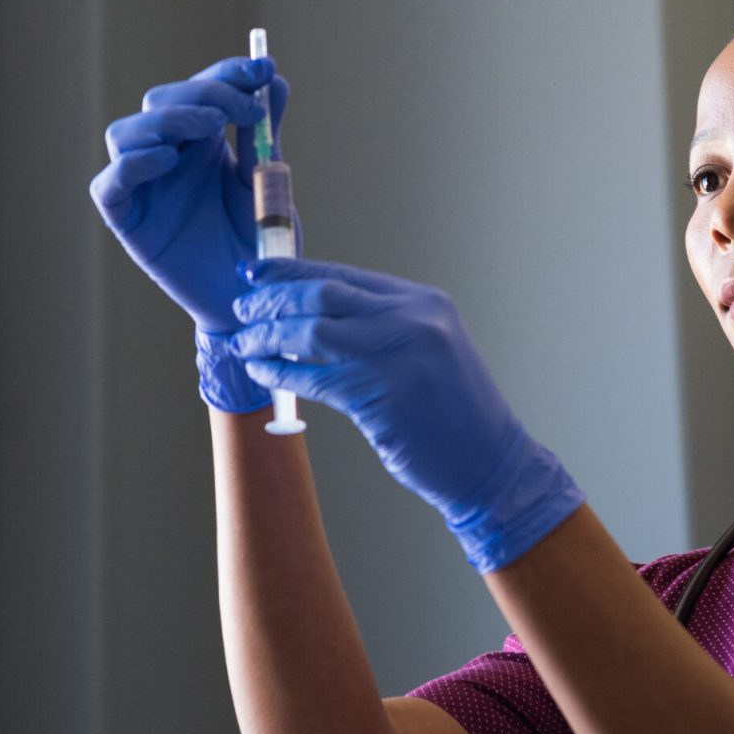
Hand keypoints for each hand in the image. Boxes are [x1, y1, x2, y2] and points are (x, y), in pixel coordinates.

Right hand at [89, 54, 296, 411]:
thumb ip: (264, 135)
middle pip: (160, 101)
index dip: (227, 72)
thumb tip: (275, 81)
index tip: (263, 70)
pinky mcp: (127, 220)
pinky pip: (109, 185)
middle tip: (243, 110)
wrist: (250, 300)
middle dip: (203, 93)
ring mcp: (142, 186)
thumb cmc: (256, 243)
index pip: (201, 88)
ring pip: (125, 132)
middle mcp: (166, 156)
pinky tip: (167, 160)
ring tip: (209, 129)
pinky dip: (131, 166)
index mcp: (200, 141)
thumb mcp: (267, 182)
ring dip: (166, 120)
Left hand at [229, 257, 584, 572]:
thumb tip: (310, 313)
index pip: (344, 275)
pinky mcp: (383, 397)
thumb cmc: (454, 411)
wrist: (490, 463)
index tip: (257, 271)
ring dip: (268, 336)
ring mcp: (398, 356)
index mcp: (423, 302)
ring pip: (313, 333)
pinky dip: (281, 374)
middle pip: (323, 295)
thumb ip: (381, 326)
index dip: (294, 271)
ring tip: (243, 343)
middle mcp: (413, 320)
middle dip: (274, 299)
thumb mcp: (429, 348)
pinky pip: (316, 379)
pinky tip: (262, 373)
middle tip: (243, 308)